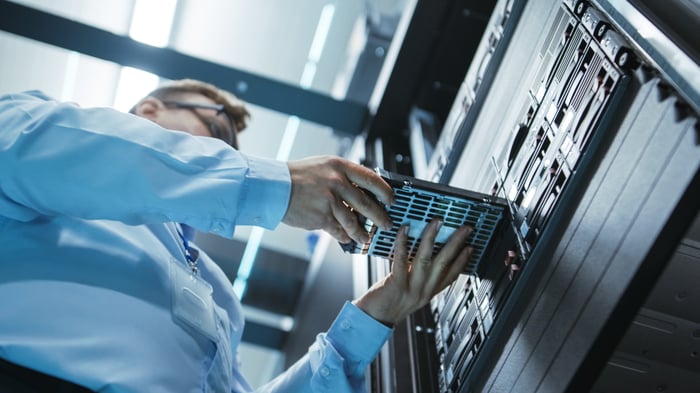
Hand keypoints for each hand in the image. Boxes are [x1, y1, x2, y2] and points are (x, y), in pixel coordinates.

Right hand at [283, 156, 394, 242]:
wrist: (274, 186)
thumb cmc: (297, 176)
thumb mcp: (323, 166)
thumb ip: (343, 176)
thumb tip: (362, 191)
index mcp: (340, 167)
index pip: (371, 178)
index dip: (385, 191)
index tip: (392, 200)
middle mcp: (337, 182)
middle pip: (367, 203)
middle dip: (380, 217)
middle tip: (387, 224)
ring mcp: (330, 200)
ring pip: (353, 221)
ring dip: (362, 232)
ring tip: (366, 238)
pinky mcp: (321, 217)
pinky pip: (338, 230)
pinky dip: (344, 236)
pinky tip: (346, 239)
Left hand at [353, 219, 472, 325]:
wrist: (371, 321)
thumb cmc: (387, 305)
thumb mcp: (410, 294)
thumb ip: (418, 278)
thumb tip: (422, 254)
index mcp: (428, 293)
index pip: (451, 275)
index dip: (463, 261)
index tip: (471, 247)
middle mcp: (423, 291)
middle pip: (444, 263)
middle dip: (456, 243)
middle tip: (464, 229)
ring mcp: (411, 289)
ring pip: (426, 259)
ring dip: (432, 238)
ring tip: (438, 223)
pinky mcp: (396, 285)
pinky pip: (402, 260)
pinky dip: (404, 243)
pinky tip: (405, 230)